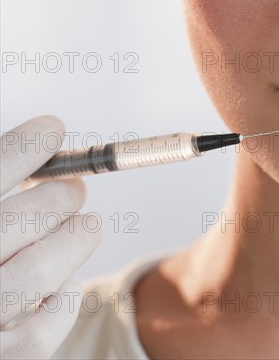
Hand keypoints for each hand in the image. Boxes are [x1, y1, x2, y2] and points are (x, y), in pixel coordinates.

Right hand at [0, 116, 101, 358]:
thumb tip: (38, 145)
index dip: (25, 146)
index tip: (51, 128)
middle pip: (29, 216)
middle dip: (62, 194)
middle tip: (74, 189)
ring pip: (46, 266)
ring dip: (77, 237)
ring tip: (85, 225)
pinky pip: (52, 318)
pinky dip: (65, 294)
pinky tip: (60, 283)